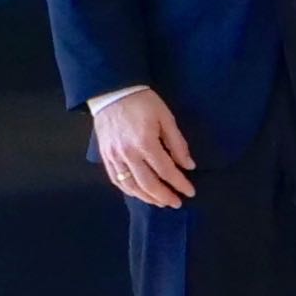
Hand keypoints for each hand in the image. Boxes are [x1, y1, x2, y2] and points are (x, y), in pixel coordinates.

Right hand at [91, 88, 195, 208]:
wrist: (112, 92)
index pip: (166, 170)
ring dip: (147, 197)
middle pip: (148, 184)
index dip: (179, 183)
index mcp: (145, 143)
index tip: (190, 192)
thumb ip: (177, 143)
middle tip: (176, 203)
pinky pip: (116, 180)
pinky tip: (139, 194)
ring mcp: (113, 157)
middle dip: (164, 196)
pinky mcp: (105, 156)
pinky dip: (129, 190)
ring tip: (160, 202)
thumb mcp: (166, 118)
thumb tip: (189, 165)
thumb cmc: (143, 102)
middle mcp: (127, 154)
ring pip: (130, 186)